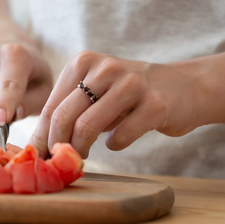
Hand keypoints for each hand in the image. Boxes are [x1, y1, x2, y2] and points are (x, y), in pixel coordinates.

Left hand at [29, 51, 199, 157]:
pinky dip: (114, 145)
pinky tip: (116, 142)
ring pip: (88, 126)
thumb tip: (39, 145)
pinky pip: (120, 136)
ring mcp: (131, 84)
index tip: (38, 157)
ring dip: (81, 149)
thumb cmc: (132, 96)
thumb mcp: (98, 91)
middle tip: (60, 162)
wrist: (186, 87)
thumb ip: (72, 109)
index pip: (52, 106)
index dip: (41, 137)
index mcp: (85, 61)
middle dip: (57, 146)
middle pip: (64, 117)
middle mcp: (106, 68)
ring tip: (84, 156)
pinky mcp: (154, 104)